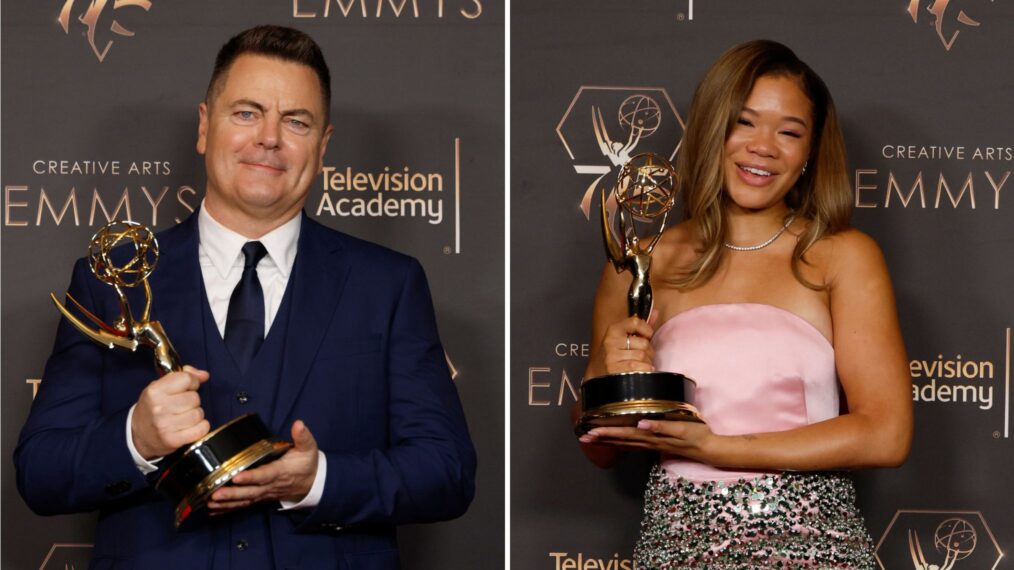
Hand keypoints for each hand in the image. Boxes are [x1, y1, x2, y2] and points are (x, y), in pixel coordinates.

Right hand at [130, 365, 209, 458]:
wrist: (138, 435)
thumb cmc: (152, 408)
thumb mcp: (160, 387)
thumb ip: (183, 376)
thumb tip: (204, 375)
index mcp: (155, 391)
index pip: (186, 379)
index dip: (191, 382)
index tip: (186, 388)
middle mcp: (159, 408)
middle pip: (194, 398)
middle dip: (192, 401)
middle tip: (181, 405)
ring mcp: (166, 425)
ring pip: (199, 414)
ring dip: (195, 415)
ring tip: (183, 416)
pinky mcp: (173, 440)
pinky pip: (202, 428)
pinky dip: (200, 427)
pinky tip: (189, 427)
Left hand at [208, 420, 319, 511]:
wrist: (311, 483)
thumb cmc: (307, 464)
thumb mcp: (308, 448)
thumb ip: (303, 436)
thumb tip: (298, 424)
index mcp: (280, 472)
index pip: (264, 475)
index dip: (251, 477)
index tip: (237, 477)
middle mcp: (270, 485)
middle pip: (250, 492)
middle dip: (232, 494)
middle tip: (215, 493)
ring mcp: (264, 493)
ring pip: (244, 500)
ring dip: (227, 503)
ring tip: (209, 502)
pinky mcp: (260, 497)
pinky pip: (243, 505)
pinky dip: (228, 509)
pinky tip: (213, 510)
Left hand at [578, 419, 717, 462]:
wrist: (708, 448)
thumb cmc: (696, 434)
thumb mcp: (680, 428)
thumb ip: (661, 426)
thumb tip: (641, 423)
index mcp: (651, 435)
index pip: (623, 433)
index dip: (606, 432)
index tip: (590, 431)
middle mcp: (648, 441)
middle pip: (620, 440)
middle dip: (601, 438)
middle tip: (582, 436)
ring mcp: (651, 444)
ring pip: (624, 443)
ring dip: (608, 441)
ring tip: (592, 438)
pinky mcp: (656, 444)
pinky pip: (633, 444)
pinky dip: (621, 442)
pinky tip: (615, 442)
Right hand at [594, 313, 657, 375]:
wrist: (599, 370)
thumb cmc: (616, 352)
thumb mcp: (625, 336)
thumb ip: (641, 325)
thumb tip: (656, 311)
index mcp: (614, 329)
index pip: (635, 322)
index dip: (647, 329)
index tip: (647, 335)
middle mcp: (611, 341)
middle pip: (643, 343)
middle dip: (649, 351)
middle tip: (644, 354)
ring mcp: (611, 356)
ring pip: (642, 356)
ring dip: (647, 362)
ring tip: (641, 363)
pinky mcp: (614, 370)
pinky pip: (639, 368)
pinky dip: (644, 370)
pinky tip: (640, 370)